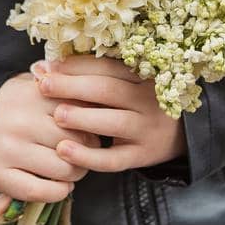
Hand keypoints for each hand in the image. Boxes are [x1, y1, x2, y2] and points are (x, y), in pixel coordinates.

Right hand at [0, 72, 101, 203]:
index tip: (92, 131)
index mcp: (33, 95)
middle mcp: (22, 122)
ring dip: (75, 174)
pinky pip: (38, 191)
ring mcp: (9, 150)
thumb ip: (60, 87)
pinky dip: (58, 192)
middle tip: (85, 153)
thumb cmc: (5, 104)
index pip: (80, 113)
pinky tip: (61, 187)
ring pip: (62, 169)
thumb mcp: (29, 85)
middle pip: (75, 142)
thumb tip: (98, 96)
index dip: (93, 126)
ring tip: (73, 170)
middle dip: (88, 151)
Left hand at [31, 54, 186, 174]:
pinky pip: (113, 159)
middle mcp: (147, 100)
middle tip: (43, 85)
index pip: (106, 67)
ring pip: (113, 122)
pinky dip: (87, 156)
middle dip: (72, 86)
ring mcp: (146, 129)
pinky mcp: (142, 156)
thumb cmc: (138, 101)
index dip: (76, 65)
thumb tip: (42, 67)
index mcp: (142, 75)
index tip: (48, 65)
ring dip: (82, 118)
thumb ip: (90, 75)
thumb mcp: (126, 82)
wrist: (181, 132)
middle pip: (108, 90)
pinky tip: (63, 151)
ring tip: (57, 115)